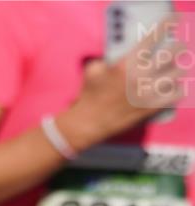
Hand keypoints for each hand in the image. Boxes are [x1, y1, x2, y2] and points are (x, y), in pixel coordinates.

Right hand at [60, 19, 184, 151]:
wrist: (88, 122)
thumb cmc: (89, 96)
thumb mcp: (93, 70)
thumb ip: (108, 59)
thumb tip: (119, 55)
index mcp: (126, 63)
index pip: (152, 38)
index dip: (165, 26)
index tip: (172, 21)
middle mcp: (141, 75)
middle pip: (171, 54)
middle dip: (177, 48)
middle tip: (177, 47)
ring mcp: (148, 92)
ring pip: (177, 73)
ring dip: (178, 68)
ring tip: (177, 67)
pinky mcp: (152, 107)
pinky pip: (175, 94)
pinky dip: (177, 89)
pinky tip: (174, 87)